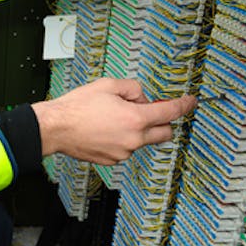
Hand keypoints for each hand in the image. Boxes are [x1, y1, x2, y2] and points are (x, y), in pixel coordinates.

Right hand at [31, 78, 196, 164]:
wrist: (55, 128)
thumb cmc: (77, 107)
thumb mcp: (108, 84)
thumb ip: (133, 88)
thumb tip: (141, 99)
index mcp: (135, 119)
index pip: (170, 112)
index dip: (184, 105)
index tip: (190, 102)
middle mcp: (133, 139)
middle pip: (164, 133)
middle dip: (163, 122)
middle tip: (150, 112)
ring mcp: (123, 152)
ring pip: (142, 141)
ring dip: (137, 130)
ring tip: (111, 118)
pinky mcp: (112, 160)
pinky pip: (125, 149)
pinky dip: (121, 139)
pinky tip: (104, 130)